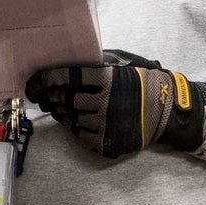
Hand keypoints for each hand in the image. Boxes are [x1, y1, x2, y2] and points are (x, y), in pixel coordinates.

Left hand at [24, 50, 205, 157]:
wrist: (168, 110)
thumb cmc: (141, 81)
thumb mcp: (123, 63)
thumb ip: (96, 62)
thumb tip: (66, 60)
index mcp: (108, 78)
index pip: (68, 77)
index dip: (47, 78)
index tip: (37, 80)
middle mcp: (107, 102)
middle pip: (66, 99)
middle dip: (52, 96)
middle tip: (44, 95)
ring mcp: (108, 125)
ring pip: (72, 119)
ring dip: (62, 112)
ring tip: (60, 107)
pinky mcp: (110, 144)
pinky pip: (82, 137)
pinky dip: (75, 128)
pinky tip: (76, 121)